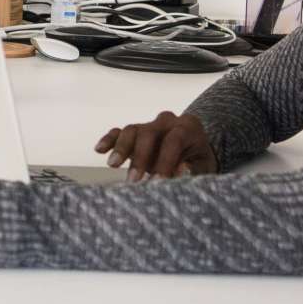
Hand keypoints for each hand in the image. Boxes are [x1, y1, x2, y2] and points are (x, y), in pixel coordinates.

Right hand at [96, 111, 213, 179]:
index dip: (166, 160)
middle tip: (134, 180)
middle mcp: (167, 122)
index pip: (174, 140)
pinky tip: (99, 150)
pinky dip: (109, 140)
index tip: (158, 181)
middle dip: (140, 157)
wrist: (193, 152)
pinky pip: (119, 132)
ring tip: (113, 165)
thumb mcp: (203, 167)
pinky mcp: (135, 133)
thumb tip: (181, 169)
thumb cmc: (198, 162)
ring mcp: (149, 125)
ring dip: (121, 148)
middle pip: (149, 133)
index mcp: (188, 127)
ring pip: (132, 130)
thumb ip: (193, 169)